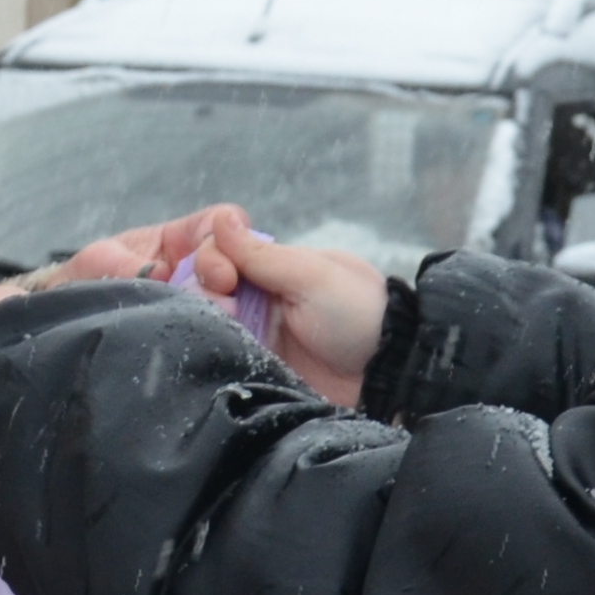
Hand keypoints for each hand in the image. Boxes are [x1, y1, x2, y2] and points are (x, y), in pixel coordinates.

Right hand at [57, 205, 387, 404]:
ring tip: (228, 331)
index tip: (224, 278)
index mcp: (278, 267)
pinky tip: (213, 350)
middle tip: (227, 309)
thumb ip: (262, 253)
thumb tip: (221, 220)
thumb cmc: (360, 314)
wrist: (388, 375)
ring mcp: (258, 335)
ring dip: (208, 320)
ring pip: (210, 320)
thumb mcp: (311, 275)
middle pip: (208, 286)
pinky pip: (222, 356)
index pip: (223, 253)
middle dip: (206, 292)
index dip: (212, 260)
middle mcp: (263, 298)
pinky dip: (211, 350)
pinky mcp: (258, 369)